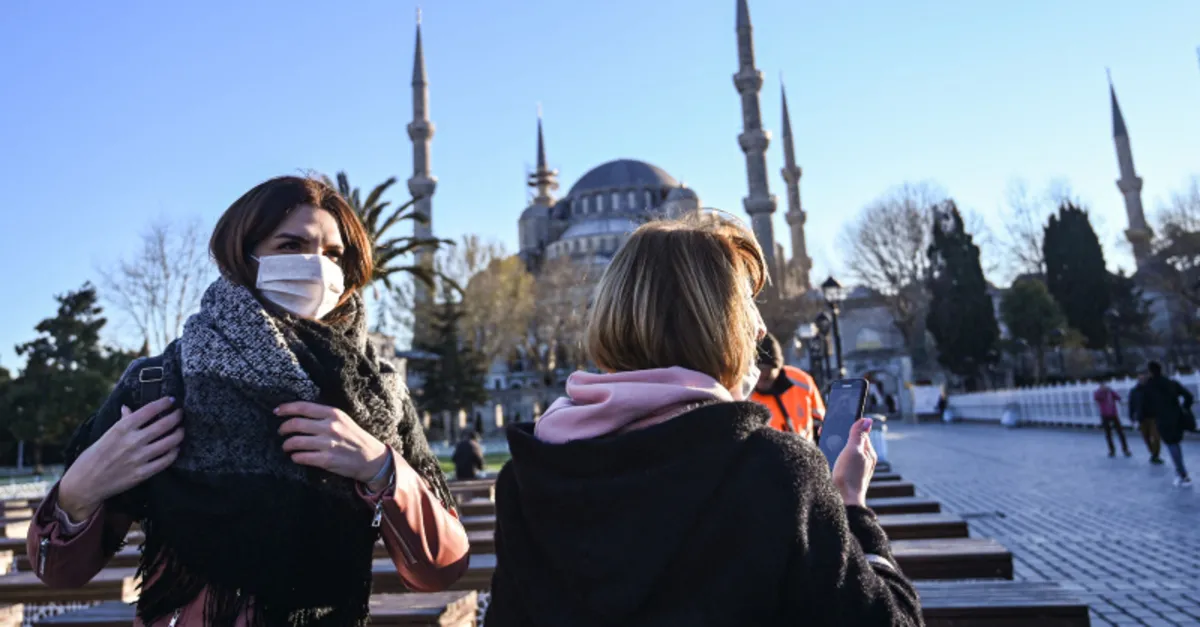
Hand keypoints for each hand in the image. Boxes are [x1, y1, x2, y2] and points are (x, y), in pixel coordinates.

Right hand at [58, 397, 183, 521]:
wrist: (85, 484)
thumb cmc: (93, 457)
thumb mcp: (105, 435)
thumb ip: (121, 422)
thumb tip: (128, 408)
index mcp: (121, 428)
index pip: (148, 410)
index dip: (164, 403)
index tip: (171, 400)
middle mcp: (132, 441)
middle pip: (163, 425)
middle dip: (176, 417)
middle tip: (181, 414)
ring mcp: (139, 458)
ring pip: (169, 442)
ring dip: (179, 434)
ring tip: (181, 430)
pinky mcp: (142, 474)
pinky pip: (166, 461)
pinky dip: (174, 452)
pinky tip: (176, 448)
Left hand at [276, 401, 389, 484]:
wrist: (372, 458)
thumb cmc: (355, 438)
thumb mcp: (343, 420)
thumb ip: (324, 416)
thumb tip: (299, 415)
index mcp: (333, 414)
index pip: (303, 407)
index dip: (286, 409)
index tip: (276, 412)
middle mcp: (330, 426)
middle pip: (295, 424)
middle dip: (283, 429)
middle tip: (281, 432)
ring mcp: (328, 443)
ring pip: (295, 442)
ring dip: (287, 445)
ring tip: (286, 447)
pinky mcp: (327, 459)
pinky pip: (302, 457)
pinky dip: (295, 457)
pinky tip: (297, 457)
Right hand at [831, 418, 876, 507]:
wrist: (842, 501)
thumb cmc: (849, 476)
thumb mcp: (853, 451)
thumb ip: (858, 435)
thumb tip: (867, 420)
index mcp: (868, 453)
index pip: (860, 433)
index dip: (848, 426)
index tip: (837, 423)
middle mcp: (864, 460)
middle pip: (851, 441)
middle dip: (840, 435)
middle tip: (827, 432)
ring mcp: (855, 468)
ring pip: (844, 450)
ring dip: (835, 446)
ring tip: (827, 445)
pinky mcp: (846, 475)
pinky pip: (840, 460)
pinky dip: (833, 456)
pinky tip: (828, 458)